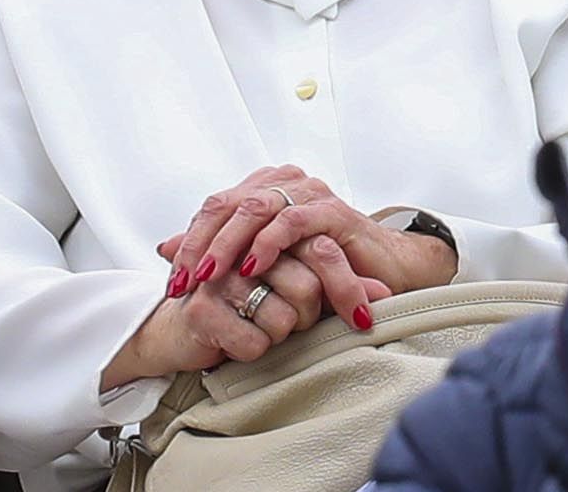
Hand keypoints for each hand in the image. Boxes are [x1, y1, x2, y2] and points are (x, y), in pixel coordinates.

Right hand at [102, 251, 389, 390]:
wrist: (184, 328)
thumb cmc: (246, 299)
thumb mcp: (298, 285)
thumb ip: (339, 280)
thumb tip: (383, 293)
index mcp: (268, 216)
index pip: (322, 251)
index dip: (346, 288)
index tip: (363, 319)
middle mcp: (241, 237)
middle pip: (307, 286)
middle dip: (309, 317)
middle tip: (297, 325)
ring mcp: (218, 272)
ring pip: (282, 316)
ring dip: (280, 335)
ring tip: (265, 331)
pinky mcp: (200, 307)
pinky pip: (255, 341)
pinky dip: (255, 351)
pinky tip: (238, 343)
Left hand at [163, 164, 455, 308]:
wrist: (381, 273)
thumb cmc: (322, 267)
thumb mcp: (262, 263)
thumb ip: (217, 251)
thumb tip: (165, 247)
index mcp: (266, 189)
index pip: (215, 207)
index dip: (190, 242)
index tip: (172, 281)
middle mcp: (286, 184)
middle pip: (229, 205)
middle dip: (201, 246)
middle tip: (184, 281)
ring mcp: (311, 194)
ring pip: (256, 209)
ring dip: (228, 245)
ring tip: (209, 276)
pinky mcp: (335, 212)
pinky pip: (294, 221)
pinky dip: (269, 243)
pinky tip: (253, 266)